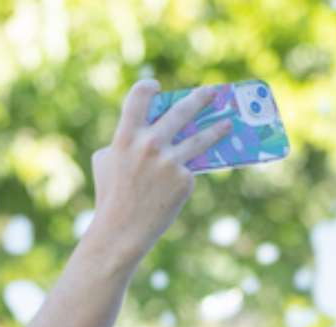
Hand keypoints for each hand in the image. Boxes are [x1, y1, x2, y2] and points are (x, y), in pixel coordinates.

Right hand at [85, 80, 233, 263]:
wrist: (121, 231)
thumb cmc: (111, 196)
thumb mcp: (106, 163)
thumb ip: (123, 142)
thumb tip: (146, 129)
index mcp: (125, 137)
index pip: (139, 97)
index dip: (147, 88)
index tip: (156, 87)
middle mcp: (150, 144)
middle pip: (181, 110)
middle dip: (200, 98)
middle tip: (211, 92)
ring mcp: (169, 161)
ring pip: (201, 138)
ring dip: (217, 127)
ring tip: (228, 122)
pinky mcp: (184, 179)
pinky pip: (190, 169)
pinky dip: (188, 173)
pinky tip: (187, 178)